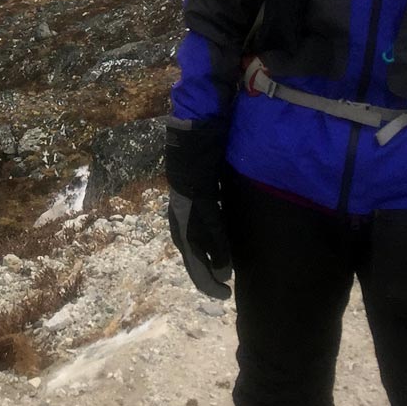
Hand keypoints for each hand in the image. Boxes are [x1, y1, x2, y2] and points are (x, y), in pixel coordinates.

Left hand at [163, 118, 231, 298]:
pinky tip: (224, 266)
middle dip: (200, 272)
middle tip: (217, 292)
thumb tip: (227, 201)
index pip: (188, 236)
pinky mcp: (194, 192)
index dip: (200, 258)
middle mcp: (179, 201)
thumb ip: (215, 187)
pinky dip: (216, 247)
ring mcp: (185, 198)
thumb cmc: (209, 136)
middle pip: (187, 246)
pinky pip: (207, 226)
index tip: (213, 275)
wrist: (199, 113)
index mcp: (182, 197)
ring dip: (207, 267)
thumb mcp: (210, 170)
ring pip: (194, 242)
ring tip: (221, 286)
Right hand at [167, 191, 231, 298]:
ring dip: (212, 264)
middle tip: (228, 285)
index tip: (228, 295)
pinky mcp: (190, 218)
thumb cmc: (200, 197)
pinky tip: (222, 245)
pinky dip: (211, 250)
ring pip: (199, 255)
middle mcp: (183, 240)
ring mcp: (185, 229)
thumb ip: (219, 248)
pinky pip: (201, 243)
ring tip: (227, 266)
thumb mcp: (213, 224)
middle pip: (197, 267)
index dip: (213, 289)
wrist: (188, 167)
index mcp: (186, 245)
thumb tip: (224, 276)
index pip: (198, 276)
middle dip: (211, 278)